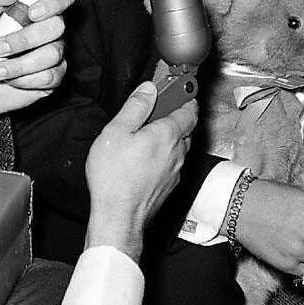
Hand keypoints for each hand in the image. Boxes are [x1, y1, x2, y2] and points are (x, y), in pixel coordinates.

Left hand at [0, 0, 75, 125]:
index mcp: (37, 9)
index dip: (55, 1)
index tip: (32, 12)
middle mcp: (49, 30)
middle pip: (57, 26)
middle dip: (25, 39)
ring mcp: (54, 53)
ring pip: (52, 54)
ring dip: (19, 63)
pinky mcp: (52, 77)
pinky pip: (49, 76)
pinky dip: (24, 79)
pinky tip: (10, 79)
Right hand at [85, 82, 197, 261]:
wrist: (119, 218)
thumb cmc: (114, 177)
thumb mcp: (117, 131)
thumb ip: (136, 107)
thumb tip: (149, 89)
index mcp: (168, 134)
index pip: (189, 109)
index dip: (186, 95)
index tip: (182, 87)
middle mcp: (177, 152)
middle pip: (187, 127)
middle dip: (178, 114)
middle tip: (161, 107)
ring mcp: (176, 171)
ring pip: (181, 146)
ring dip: (172, 135)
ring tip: (151, 132)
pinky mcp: (169, 186)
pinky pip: (174, 163)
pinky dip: (167, 154)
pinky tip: (148, 157)